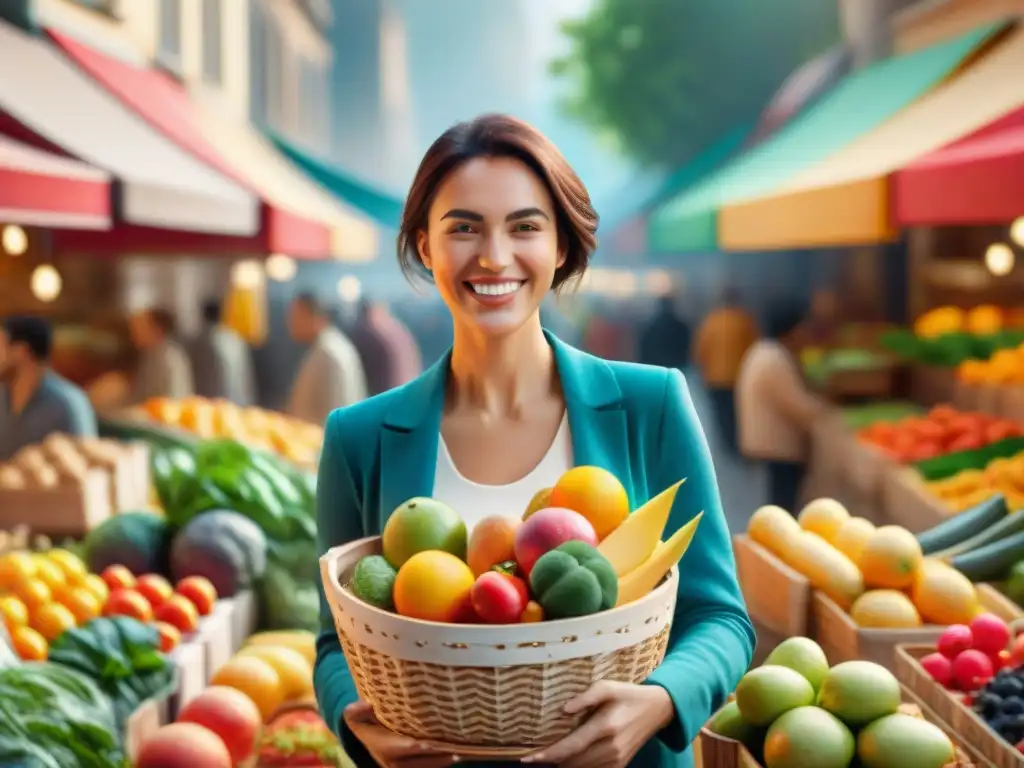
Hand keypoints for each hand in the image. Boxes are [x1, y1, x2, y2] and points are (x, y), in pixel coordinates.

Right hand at [343, 701, 458, 766]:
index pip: (403, 749)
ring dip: (440, 762)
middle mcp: (393, 762)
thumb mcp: (354, 714)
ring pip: (424, 767)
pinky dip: (438, 763)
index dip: (417, 747)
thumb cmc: (363, 719)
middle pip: (418, 762)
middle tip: (456, 750)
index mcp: (383, 748)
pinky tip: (454, 755)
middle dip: (436, 757)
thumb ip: (356, 710)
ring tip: (459, 753)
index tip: (431, 744)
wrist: (365, 734)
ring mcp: (401, 767)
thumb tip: (367, 705)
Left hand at [523, 681, 674, 767]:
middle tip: (532, 755)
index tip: (527, 758)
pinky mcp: (620, 765)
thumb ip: (585, 697)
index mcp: (604, 727)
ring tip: (549, 755)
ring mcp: (616, 760)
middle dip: (551, 761)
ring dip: (563, 765)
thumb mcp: (608, 687)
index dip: (547, 755)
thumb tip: (563, 710)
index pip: (570, 747)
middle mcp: (610, 748)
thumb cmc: (628, 694)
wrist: (657, 710)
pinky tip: (569, 759)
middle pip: (572, 763)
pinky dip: (578, 767)